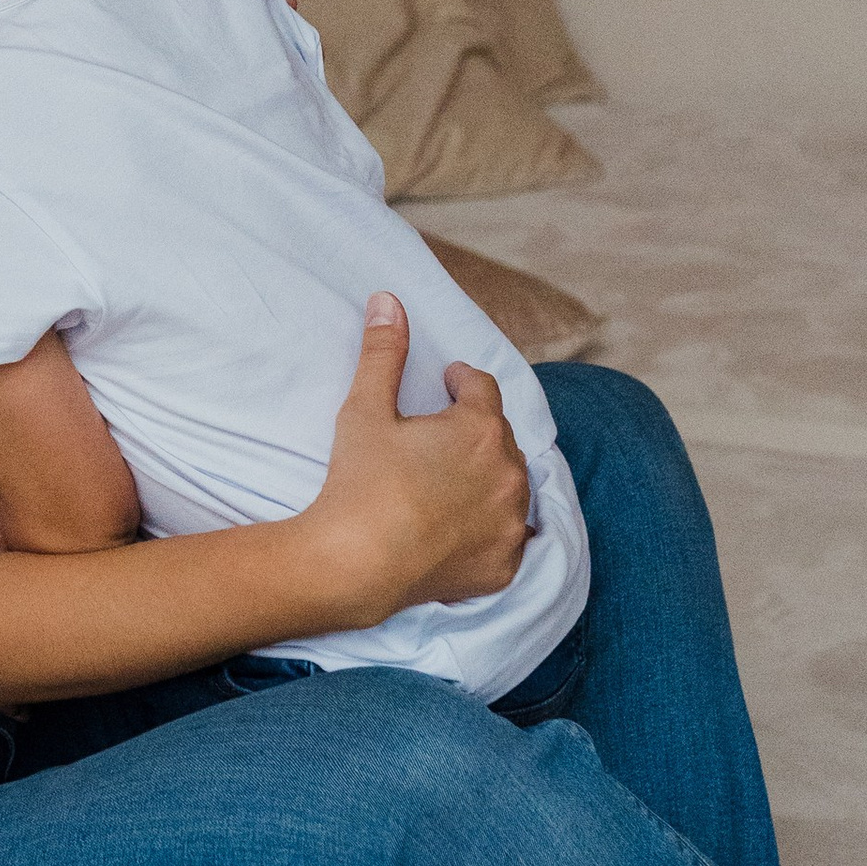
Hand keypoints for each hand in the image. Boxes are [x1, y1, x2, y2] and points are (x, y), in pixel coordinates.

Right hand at [308, 294, 528, 618]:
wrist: (355, 565)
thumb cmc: (359, 483)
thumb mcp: (365, 410)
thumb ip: (383, 353)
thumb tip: (388, 300)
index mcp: (479, 428)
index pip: (482, 389)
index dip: (462, 382)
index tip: (447, 384)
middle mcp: (509, 472)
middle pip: (500, 438)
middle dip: (476, 432)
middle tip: (442, 439)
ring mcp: (510, 522)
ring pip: (511, 486)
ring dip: (490, 477)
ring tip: (454, 482)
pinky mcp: (504, 565)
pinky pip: (509, 536)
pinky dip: (492, 527)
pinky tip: (462, 527)